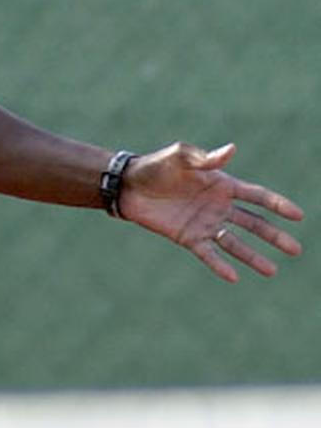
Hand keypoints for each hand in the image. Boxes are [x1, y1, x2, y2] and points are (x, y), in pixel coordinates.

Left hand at [120, 142, 303, 282]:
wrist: (129, 186)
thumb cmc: (156, 166)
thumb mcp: (180, 157)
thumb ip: (205, 158)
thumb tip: (231, 150)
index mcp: (222, 185)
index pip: (257, 197)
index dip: (278, 205)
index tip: (299, 216)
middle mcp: (218, 207)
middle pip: (254, 224)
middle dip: (275, 236)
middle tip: (296, 250)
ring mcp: (204, 224)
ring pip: (235, 243)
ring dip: (253, 257)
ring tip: (272, 271)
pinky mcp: (187, 237)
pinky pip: (208, 253)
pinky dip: (220, 265)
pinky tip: (234, 276)